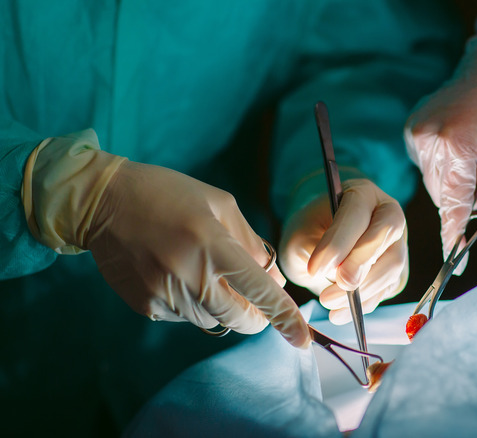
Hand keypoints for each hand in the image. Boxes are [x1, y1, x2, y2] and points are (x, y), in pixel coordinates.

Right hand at [85, 161, 308, 344]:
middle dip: (255, 316)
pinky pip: (184, 318)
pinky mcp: (146, 306)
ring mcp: (165, 295)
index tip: (302, 338)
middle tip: (254, 301)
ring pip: (212, 321)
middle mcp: (190, 276)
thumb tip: (271, 279)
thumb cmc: (169, 195)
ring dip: (220, 306)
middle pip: (239, 319)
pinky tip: (176, 274)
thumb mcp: (220, 204)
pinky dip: (192, 304)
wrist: (103, 203)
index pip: (260, 292)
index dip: (285, 318)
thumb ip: (250, 243)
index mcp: (213, 246)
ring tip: (201, 271)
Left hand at [280, 179, 407, 324]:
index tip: (316, 268)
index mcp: (363, 194)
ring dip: (361, 289)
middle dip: (361, 263)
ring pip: (391, 266)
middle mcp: (388, 214)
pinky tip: (339, 313)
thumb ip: (314, 247)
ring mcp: (397, 243)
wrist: (321, 239)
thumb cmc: (310, 230)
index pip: (357, 212)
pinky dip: (364, 304)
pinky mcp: (397, 272)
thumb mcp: (300, 233)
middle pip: (386, 234)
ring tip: (328, 301)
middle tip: (336, 285)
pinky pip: (387, 289)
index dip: (339, 241)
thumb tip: (336, 273)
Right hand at [404, 35, 476, 272]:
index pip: (455, 204)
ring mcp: (417, 133)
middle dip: (471, 193)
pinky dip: (447, 164)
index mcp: (456, 145)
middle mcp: (429, 139)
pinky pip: (428, 165)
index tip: (454, 261)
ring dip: (460, 179)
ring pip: (437, 183)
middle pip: (447, 196)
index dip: (455, 235)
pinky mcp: (412, 127)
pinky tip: (462, 144)